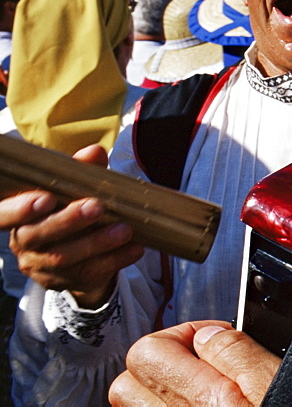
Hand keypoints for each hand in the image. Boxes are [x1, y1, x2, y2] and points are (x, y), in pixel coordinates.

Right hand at [1, 145, 143, 307]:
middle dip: (69, 220)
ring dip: (97, 242)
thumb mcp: (74, 189)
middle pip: (38, 234)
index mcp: (18, 216)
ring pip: (64, 257)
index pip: (4, 214)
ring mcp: (42, 266)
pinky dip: (116, 259)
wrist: (81, 251)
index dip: (20, 208)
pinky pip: (90, 273)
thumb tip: (94, 152)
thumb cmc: (71, 209)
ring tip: (125, 229)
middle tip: (97, 206)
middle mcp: (23, 242)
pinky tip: (135, 248)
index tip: (46, 198)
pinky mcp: (66, 282)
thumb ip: (81, 171)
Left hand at [109, 321, 280, 404]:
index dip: (185, 332)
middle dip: (164, 358)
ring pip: (132, 403)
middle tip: (204, 361)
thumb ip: (239, 354)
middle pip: (130, 376)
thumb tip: (208, 332)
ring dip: (159, 387)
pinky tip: (194, 403)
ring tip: (198, 385)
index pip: (150, 348)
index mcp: (202, 399)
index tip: (214, 338)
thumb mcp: (276, 382)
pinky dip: (163, 404)